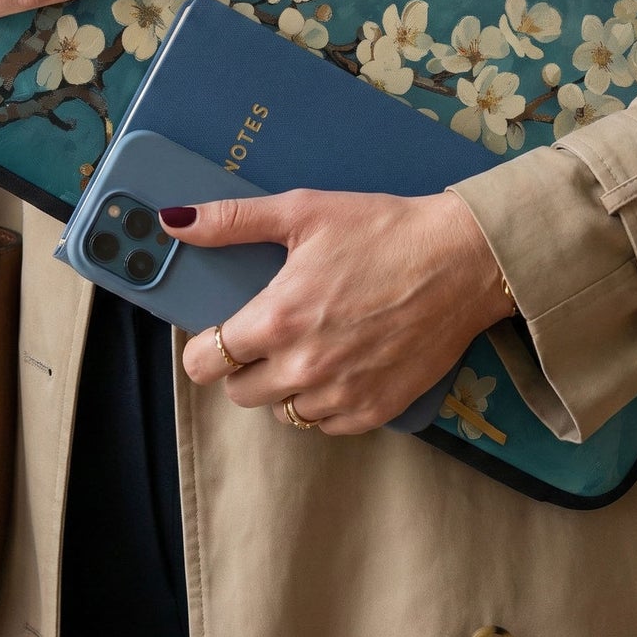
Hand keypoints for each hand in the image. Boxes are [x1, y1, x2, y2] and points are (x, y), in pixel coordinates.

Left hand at [173, 188, 514, 434]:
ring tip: (307, 346)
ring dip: (283, 386)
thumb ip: (232, 220)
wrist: (463, 260)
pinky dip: (322, 403)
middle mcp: (304, 366)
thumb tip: (173, 219)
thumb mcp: (303, 211)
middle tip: (268, 333)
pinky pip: (325, 425)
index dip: (204, 347)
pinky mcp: (375, 410)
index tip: (217, 334)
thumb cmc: (384, 230)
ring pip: (281, 412)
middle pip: (238, 392)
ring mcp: (341, 394)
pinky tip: (338, 366)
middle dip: (243, 365)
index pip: (205, 362)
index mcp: (278, 319)